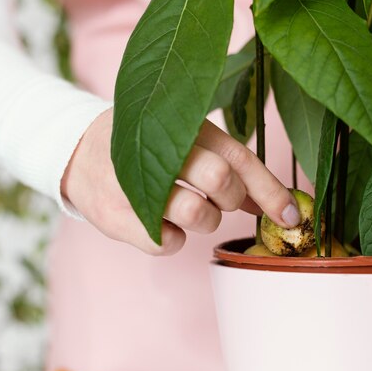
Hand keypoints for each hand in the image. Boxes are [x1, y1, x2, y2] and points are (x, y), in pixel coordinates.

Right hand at [61, 108, 299, 255]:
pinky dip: (174, 239)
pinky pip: (168, 244)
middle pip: (220, 180)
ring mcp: (135, 184)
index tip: (292, 215)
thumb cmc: (149, 149)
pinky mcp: (116, 217)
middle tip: (221, 199)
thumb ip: (231, 170)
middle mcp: (160, 150)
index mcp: (184, 126)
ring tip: (188, 208)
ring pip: (197, 214)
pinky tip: (162, 221)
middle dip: (232, 199)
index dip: (270, 189)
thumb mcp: (187, 142)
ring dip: (205, 219)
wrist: (79, 153)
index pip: (239, 157)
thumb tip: (276, 204)